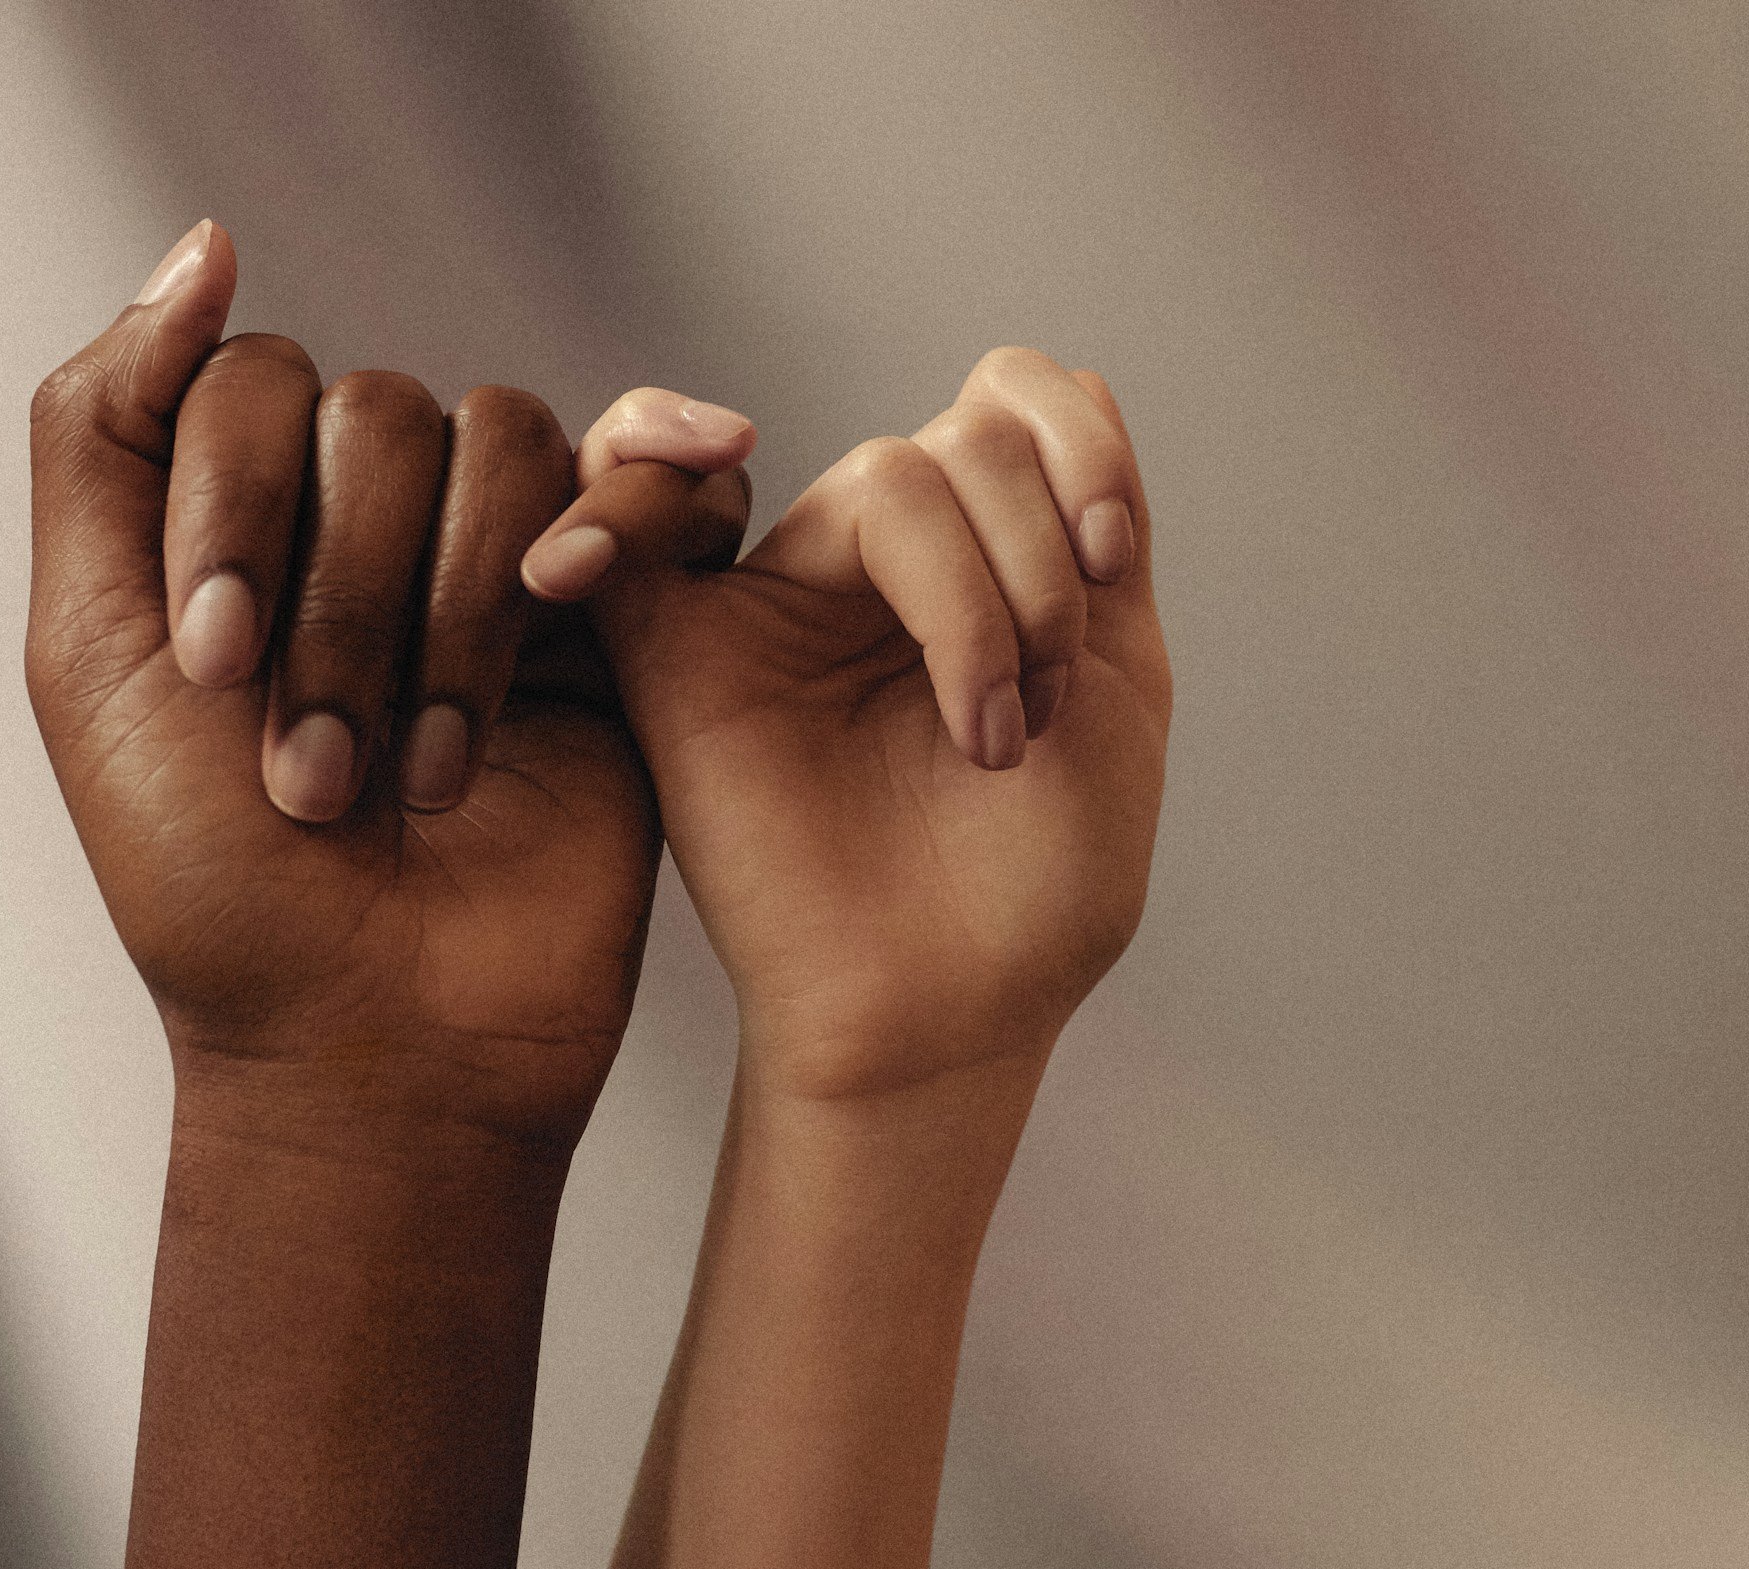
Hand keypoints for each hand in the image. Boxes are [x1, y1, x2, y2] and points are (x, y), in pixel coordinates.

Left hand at [26, 222, 755, 1150]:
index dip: (237, 509)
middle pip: (384, 416)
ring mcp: (503, 567)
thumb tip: (205, 245)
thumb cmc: (213, 884)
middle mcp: (372, 524)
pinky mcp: (622, 625)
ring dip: (454, 619)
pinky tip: (580, 591)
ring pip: (507, 444)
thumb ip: (103, 431)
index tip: (214, 671)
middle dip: (342, 603)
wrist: (372, 1045)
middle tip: (316, 775)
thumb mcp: (88, 652)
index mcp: (243, 521)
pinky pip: (650, 484)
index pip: (254, 384)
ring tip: (423, 778)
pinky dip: (623, 515)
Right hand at [530, 354, 1169, 1106]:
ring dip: (977, 600)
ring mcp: (781, 603)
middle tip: (1041, 712)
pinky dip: (633, 483)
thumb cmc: (1038, 882)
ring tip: (989, 736)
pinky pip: (635, 528)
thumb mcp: (1116, 680)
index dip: (1079, 446)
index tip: (1111, 564)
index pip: (1015, 400)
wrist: (952, 1014)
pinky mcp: (681, 657)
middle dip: (1039, 564)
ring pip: (883, 479)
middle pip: (965, 440)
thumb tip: (1065, 374)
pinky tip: (670, 497)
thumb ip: (1092, 529)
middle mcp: (882, 566)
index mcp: (986, 559)